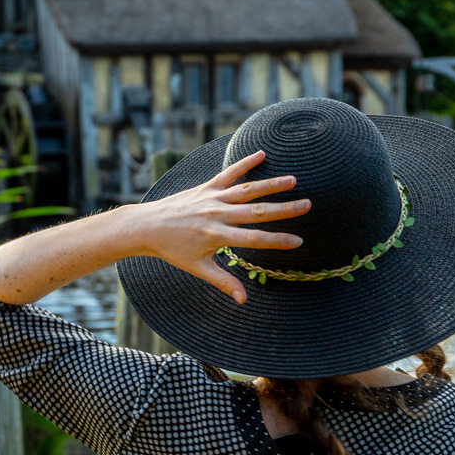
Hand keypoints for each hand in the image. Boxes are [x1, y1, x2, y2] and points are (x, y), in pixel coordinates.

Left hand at [130, 150, 309, 303]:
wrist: (147, 226)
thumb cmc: (172, 250)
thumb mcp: (197, 268)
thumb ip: (223, 282)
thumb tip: (243, 300)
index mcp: (217, 236)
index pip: (254, 239)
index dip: (277, 240)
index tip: (298, 241)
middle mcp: (217, 214)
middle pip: (256, 211)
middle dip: (283, 209)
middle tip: (307, 205)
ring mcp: (212, 198)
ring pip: (246, 190)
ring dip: (271, 184)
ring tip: (293, 180)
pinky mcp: (205, 187)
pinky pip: (228, 174)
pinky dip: (244, 163)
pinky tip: (263, 154)